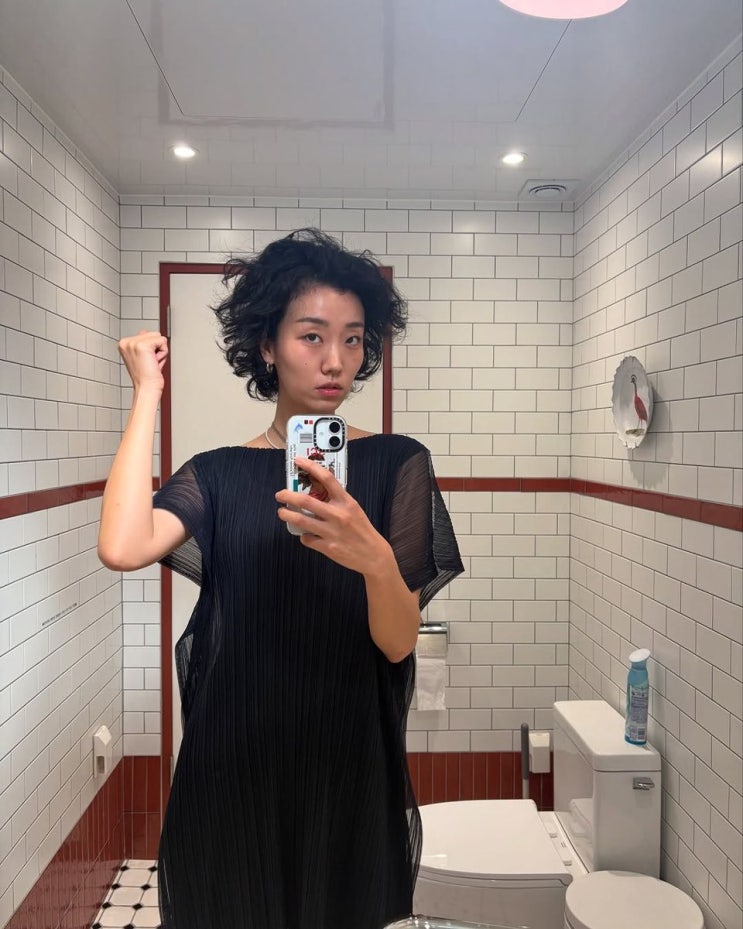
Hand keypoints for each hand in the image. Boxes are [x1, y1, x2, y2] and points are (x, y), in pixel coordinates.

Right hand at [118, 330, 168, 392]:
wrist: (146, 388)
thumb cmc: (146, 377)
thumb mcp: (142, 356)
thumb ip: (143, 342)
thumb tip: (144, 331)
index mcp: (124, 344)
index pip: (147, 334)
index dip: (152, 349)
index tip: (146, 361)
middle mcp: (126, 342)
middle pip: (154, 333)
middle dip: (157, 349)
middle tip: (150, 363)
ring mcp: (133, 343)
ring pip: (158, 336)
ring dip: (160, 351)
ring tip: (152, 362)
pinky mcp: (142, 345)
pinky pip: (162, 342)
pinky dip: (163, 353)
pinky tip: (155, 362)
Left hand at [275, 456, 393, 576]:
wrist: (373, 555)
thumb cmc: (362, 530)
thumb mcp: (354, 509)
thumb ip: (337, 501)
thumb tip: (315, 492)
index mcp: (346, 502)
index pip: (327, 479)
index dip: (310, 467)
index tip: (298, 461)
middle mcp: (338, 515)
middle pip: (306, 501)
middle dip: (287, 496)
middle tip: (280, 494)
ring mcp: (332, 532)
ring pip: (301, 521)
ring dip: (287, 515)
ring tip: (282, 512)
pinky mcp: (328, 547)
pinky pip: (307, 539)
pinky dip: (303, 536)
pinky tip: (306, 535)